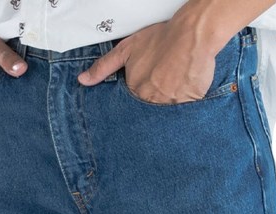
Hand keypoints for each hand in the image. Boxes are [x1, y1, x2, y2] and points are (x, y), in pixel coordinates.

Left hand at [77, 20, 227, 103]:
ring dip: (168, 106)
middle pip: (149, 114)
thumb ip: (104, 67)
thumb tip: (84, 80)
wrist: (191, 35)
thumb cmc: (162, 39)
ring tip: (173, 89)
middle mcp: (151, 102)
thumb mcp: (127, 50)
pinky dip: (184, 106)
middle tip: (162, 89)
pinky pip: (184, 115)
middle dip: (153, 104)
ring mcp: (170, 106)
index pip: (132, 108)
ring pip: (166, 116)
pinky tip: (185, 92)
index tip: (146, 92)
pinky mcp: (189, 106)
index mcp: (136, 91)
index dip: (139, 100)